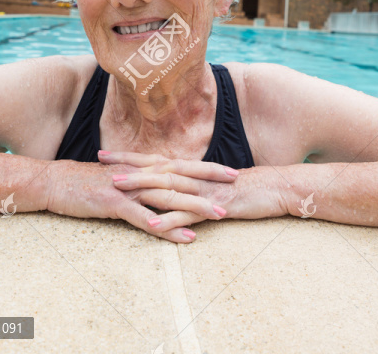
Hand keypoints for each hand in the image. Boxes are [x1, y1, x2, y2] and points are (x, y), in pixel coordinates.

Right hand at [44, 154, 233, 242]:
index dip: (206, 168)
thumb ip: (140, 182)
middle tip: (236, 188)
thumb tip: (160, 187)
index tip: (231, 172)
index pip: (180, 165)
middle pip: (181, 176)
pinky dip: (166, 227)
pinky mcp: (114, 203)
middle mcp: (139, 174)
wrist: (54, 182)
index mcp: (141, 167)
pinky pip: (145, 217)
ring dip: (195, 206)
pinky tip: (184, 236)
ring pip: (168, 196)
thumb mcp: (118, 179)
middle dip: (210, 182)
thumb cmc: (85, 182)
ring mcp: (127, 188)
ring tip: (219, 215)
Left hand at [104, 151, 291, 224]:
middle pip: (154, 168)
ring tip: (116, 187)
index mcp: (192, 171)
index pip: (154, 160)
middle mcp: (193, 177)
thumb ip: (191, 187)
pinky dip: (169, 219)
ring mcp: (203, 191)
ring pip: (166, 187)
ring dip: (140, 186)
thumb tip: (170, 190)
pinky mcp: (214, 207)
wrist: (277, 189)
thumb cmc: (246, 189)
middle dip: (126, 166)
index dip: (129, 157)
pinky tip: (151, 224)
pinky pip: (188, 214)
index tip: (105, 154)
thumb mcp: (213, 186)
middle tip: (100, 162)